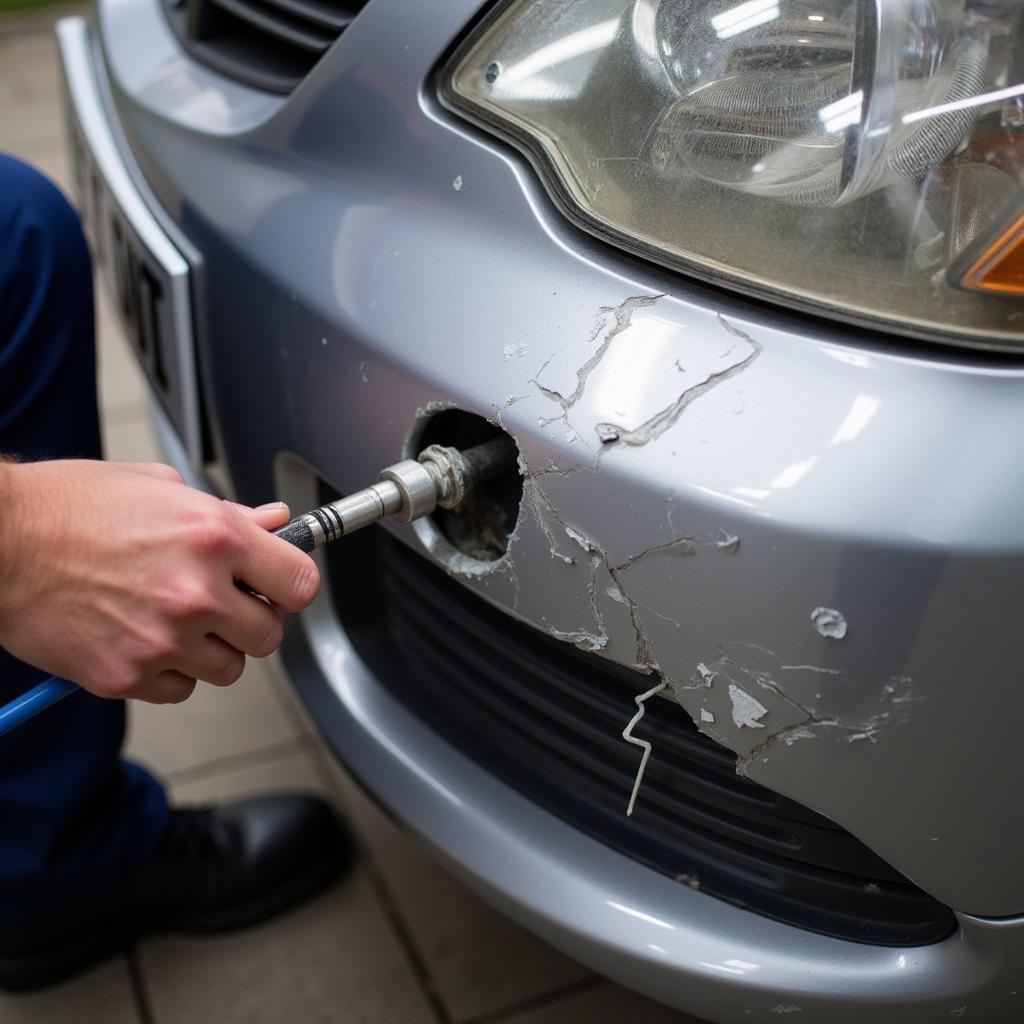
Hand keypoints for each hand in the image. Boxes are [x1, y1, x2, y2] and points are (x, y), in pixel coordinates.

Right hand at [0, 459, 318, 703]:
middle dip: (251, 621)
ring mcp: (162, 639)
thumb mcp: (160, 487)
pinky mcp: (126, 674)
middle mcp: (196, 592)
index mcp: (215, 537)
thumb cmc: (69, 507)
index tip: (279, 585)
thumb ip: (228, 513)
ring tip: (176, 619)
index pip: (301, 584)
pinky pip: (179, 689)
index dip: (291, 584)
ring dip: (212, 649)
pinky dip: (169, 672)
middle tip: (223, 603)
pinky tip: (145, 638)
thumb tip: (274, 523)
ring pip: (228, 669)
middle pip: (269, 635)